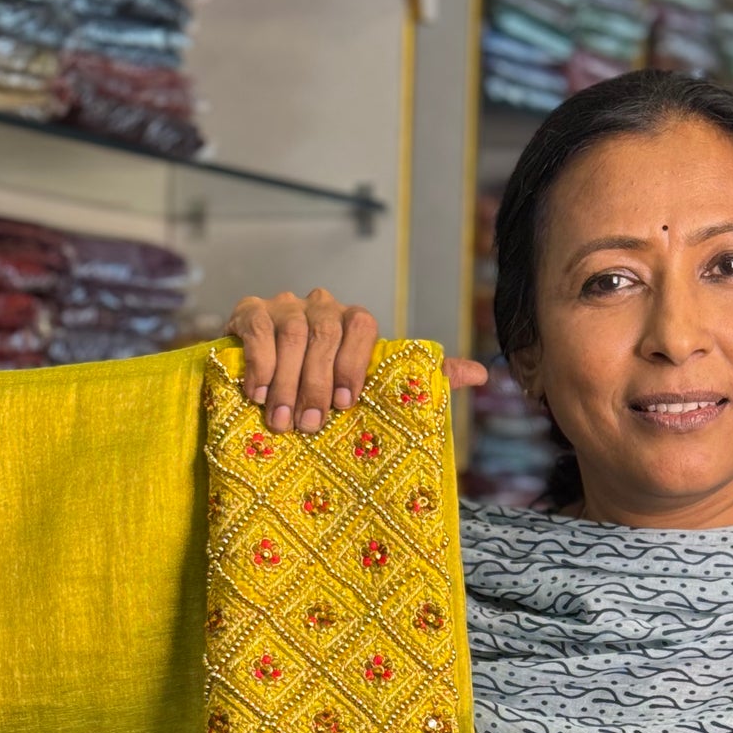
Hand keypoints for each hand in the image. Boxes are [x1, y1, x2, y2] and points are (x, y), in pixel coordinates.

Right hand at [224, 287, 486, 432]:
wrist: (265, 381)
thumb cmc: (327, 387)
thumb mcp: (374, 385)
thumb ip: (424, 377)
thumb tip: (482, 374)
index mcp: (353, 321)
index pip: (362, 325)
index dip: (353, 364)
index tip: (343, 405)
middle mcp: (321, 306)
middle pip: (324, 331)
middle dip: (316, 381)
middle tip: (309, 426)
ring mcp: (285, 306)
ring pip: (292, 332)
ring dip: (288, 381)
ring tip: (282, 421)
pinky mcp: (249, 312)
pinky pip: (257, 328)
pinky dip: (259, 362)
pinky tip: (256, 393)